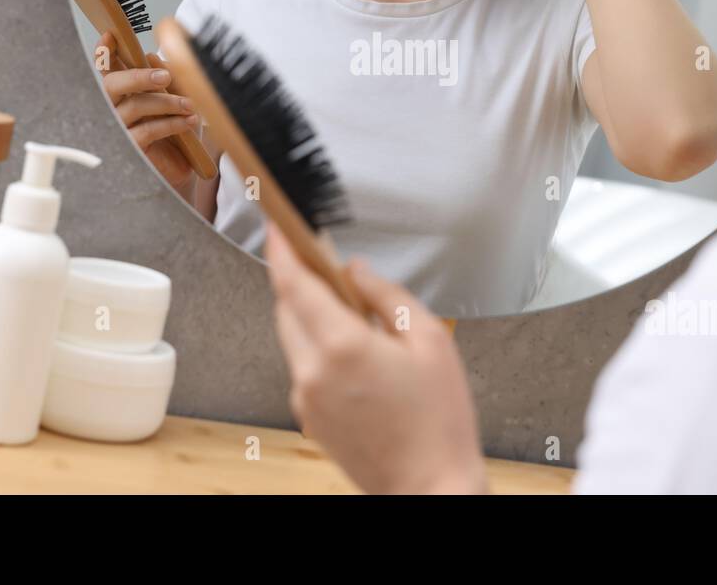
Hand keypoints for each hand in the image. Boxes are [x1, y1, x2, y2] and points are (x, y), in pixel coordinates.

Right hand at [94, 30, 200, 189]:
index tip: (110, 35)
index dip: (103, 52)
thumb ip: (166, 78)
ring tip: (190, 104)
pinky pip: (147, 131)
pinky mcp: (129, 149)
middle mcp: (112, 110)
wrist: (183, 168)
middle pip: (111, 85)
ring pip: (135, 107)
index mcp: (121, 93)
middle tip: (164, 76)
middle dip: (137, 76)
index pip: (105, 69)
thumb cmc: (177, 130)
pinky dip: (171, 123)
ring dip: (167, 102)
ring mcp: (117, 131)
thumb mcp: (177, 98)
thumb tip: (154, 57)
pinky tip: (189, 122)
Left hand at [264, 223, 488, 494]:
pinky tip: (358, 357)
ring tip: (356, 318)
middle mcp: (312, 372)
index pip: (295, 285)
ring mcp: (305, 399)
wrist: (431, 488)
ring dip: (311, 317)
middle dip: (300, 283)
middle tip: (328, 267)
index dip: (281, 251)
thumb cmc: (440, 420)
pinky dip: (319, 350)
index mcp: (342, 347)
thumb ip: (386, 295)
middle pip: (287, 309)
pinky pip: (304, 368)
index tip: (276, 226)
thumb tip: (354, 272)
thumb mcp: (430, 339)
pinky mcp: (309, 418)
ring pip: (293, 339)